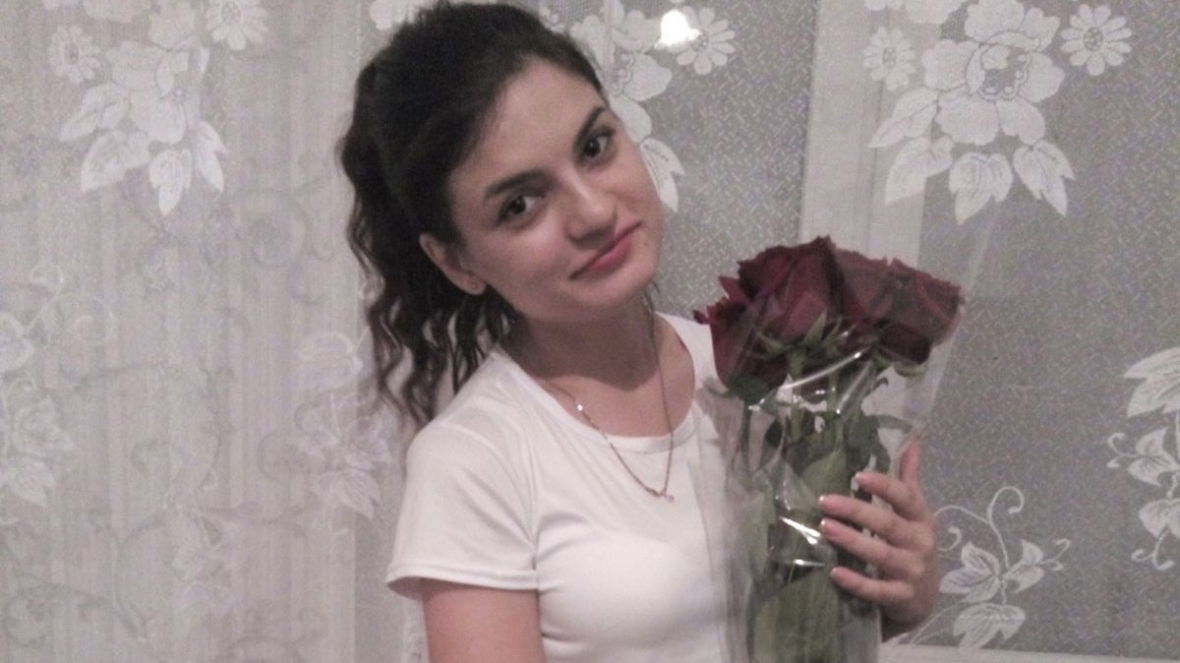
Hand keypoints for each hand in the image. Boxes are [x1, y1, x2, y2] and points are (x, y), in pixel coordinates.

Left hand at [816, 439, 938, 637]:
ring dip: (852, 542)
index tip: (858, 475)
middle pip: (888, 524)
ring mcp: (912, 572)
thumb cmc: (913, 545)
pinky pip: (877, 590)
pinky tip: (835, 572)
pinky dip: (857, 582)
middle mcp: (920, 543)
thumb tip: (912, 439)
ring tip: (825, 528)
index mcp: (921, 518)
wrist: (926, 597)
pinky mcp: (901, 597)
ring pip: (881, 555)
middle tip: (824, 501)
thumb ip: (909, 479)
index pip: (905, 498)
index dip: (884, 486)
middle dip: (856, 511)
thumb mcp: (915, 513)